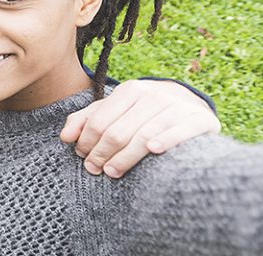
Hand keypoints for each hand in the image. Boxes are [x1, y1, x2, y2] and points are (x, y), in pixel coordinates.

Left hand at [60, 79, 219, 177]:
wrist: (190, 104)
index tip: (82, 156)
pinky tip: (153, 150)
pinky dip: (165, 140)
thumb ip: (87, 120)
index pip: (100, 120)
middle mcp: (153, 95)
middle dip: (101, 153)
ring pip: (143, 135)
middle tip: (93, 169)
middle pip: (118, 131)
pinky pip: (179, 132)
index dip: (87, 141)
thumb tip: (64, 137)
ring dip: (125, 157)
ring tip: (111, 172)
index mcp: (130, 90)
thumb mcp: (115, 109)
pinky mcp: (199, 120)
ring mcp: (176, 107)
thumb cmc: (143, 112)